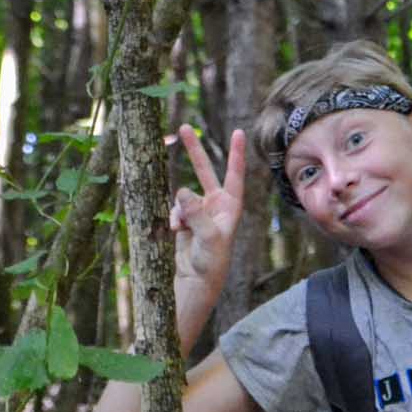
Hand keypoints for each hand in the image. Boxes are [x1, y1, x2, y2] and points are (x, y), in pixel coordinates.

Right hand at [171, 125, 246, 309]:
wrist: (195, 283)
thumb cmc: (211, 262)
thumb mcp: (208, 237)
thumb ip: (196, 213)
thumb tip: (181, 190)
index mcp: (230, 207)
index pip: (234, 175)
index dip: (236, 153)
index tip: (238, 131)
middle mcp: (216, 206)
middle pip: (205, 171)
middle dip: (194, 151)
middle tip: (185, 128)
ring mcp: (199, 212)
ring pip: (183, 196)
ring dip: (179, 209)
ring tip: (180, 228)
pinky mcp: (184, 220)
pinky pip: (174, 209)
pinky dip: (172, 217)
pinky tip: (173, 231)